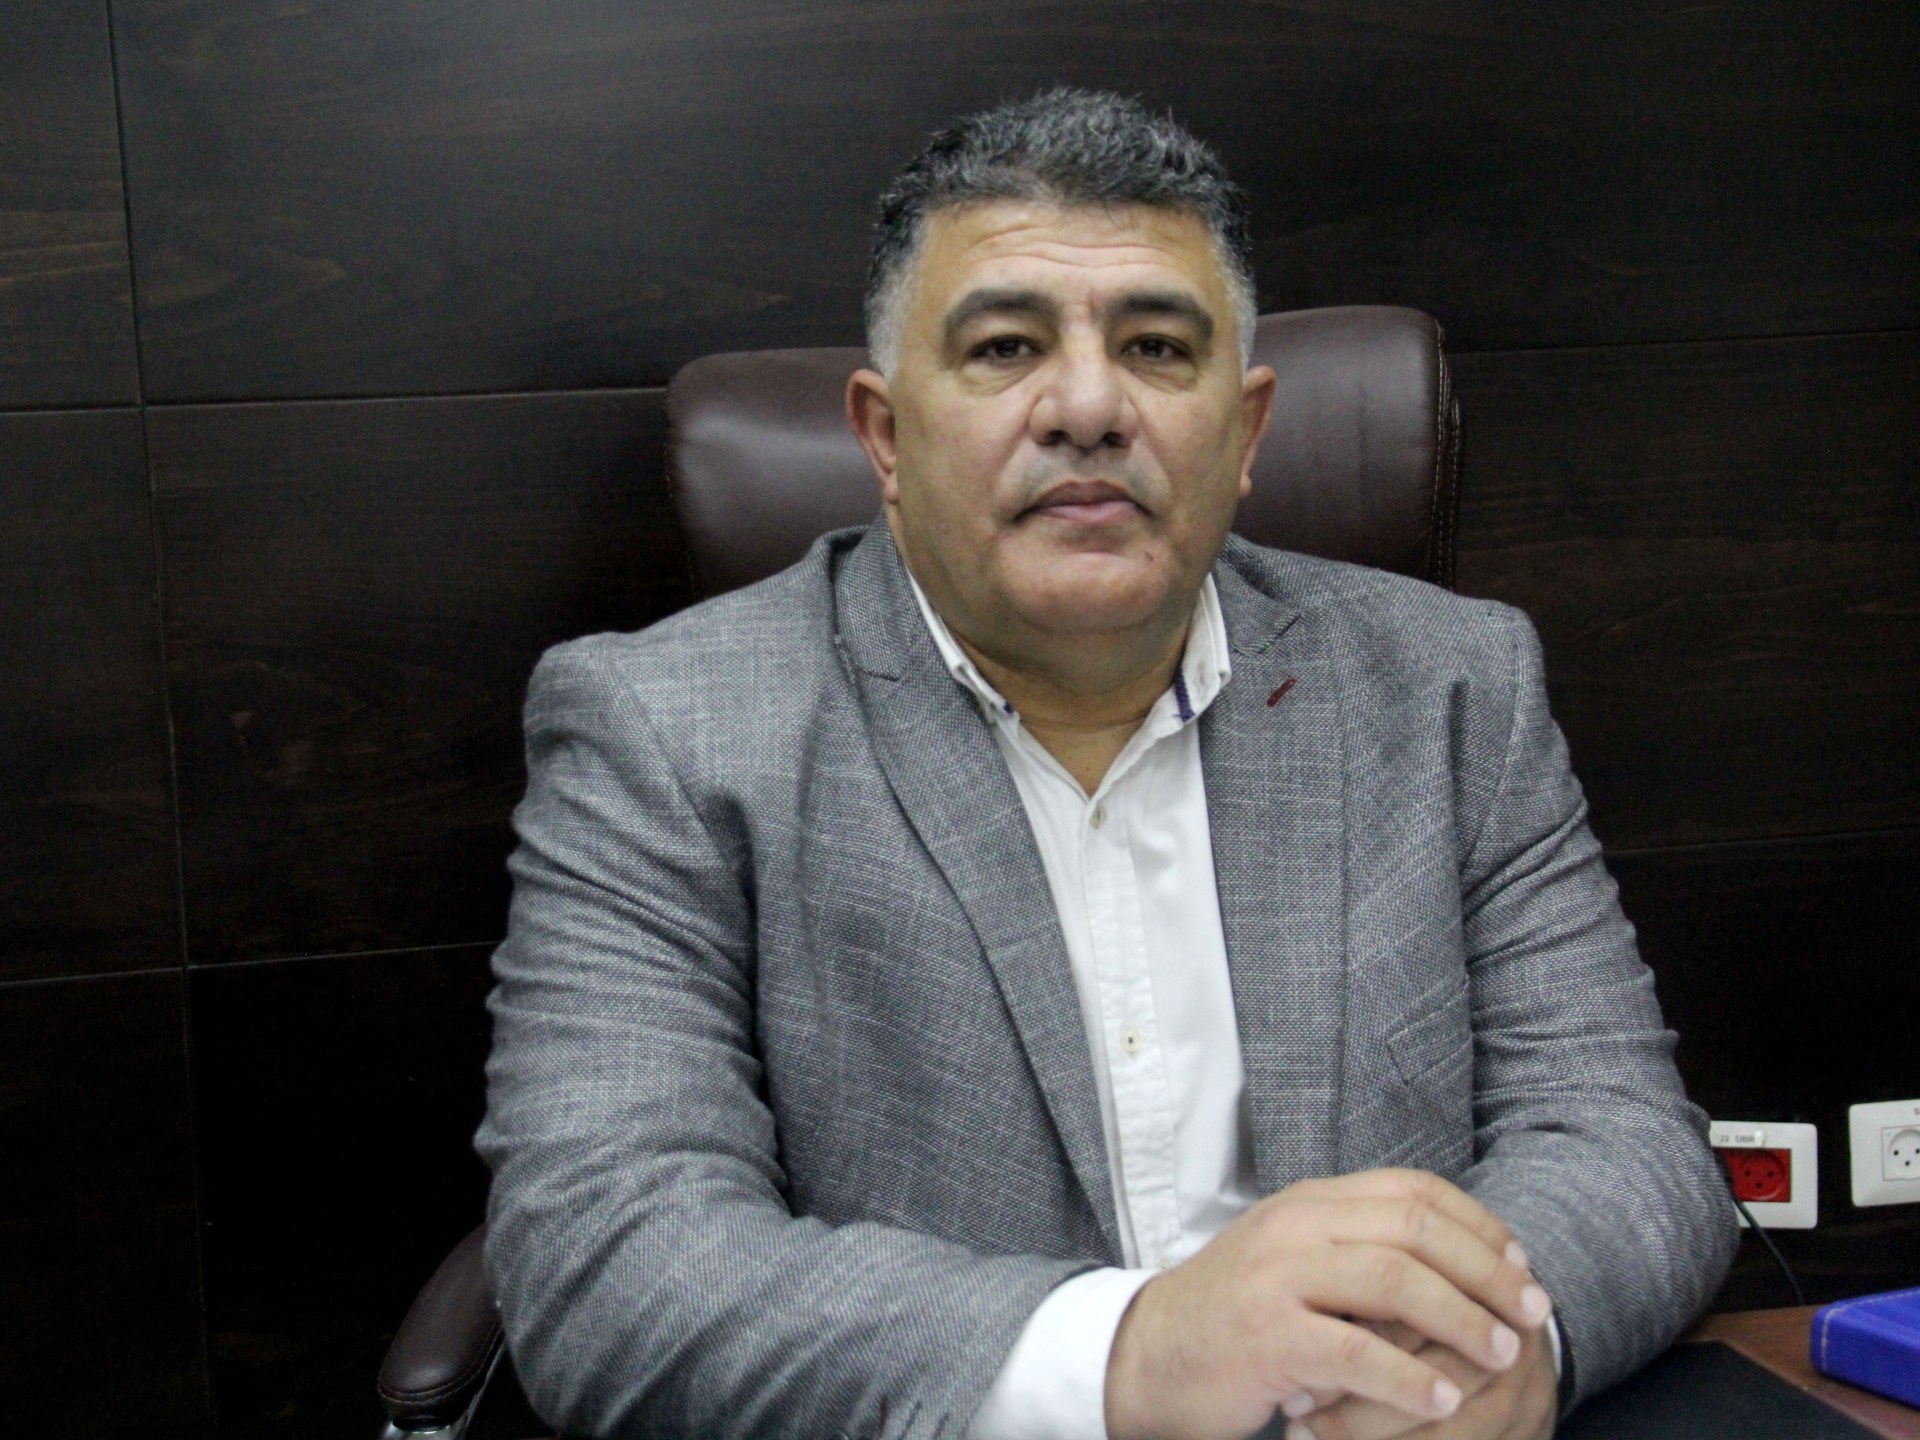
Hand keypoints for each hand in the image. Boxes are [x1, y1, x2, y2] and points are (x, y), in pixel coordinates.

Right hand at [1102, 1169, 1553, 1439]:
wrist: (1147, 1355)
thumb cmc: (1235, 1318)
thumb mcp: (1296, 1263)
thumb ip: (1358, 1250)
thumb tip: (1460, 1262)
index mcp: (1308, 1202)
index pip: (1412, 1189)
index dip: (1478, 1224)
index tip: (1521, 1265)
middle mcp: (1294, 1226)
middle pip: (1414, 1227)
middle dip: (1486, 1271)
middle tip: (1532, 1311)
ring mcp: (1276, 1277)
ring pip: (1394, 1280)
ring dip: (1463, 1321)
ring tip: (1504, 1355)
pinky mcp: (1265, 1336)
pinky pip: (1356, 1351)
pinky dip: (1409, 1379)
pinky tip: (1444, 1401)